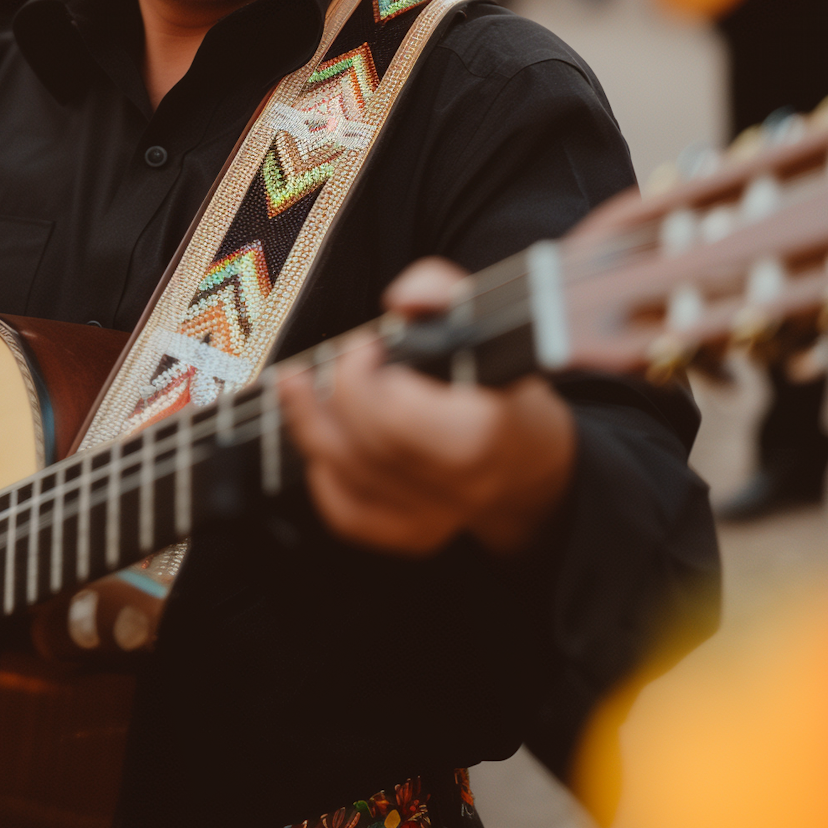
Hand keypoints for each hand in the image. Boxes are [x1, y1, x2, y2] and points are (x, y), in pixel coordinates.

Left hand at [278, 259, 574, 555]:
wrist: (528, 457)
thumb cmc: (499, 385)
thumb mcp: (486, 324)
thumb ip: (444, 291)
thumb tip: (403, 298)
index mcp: (481, 432)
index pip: (395, 414)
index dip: (362, 375)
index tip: (367, 344)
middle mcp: (461, 484)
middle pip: (366, 444)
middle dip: (333, 394)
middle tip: (335, 360)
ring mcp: (436, 517)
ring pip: (350, 477)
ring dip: (312, 427)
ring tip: (299, 386)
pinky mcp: (414, 536)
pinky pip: (349, 517)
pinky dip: (324, 477)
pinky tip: (321, 444)